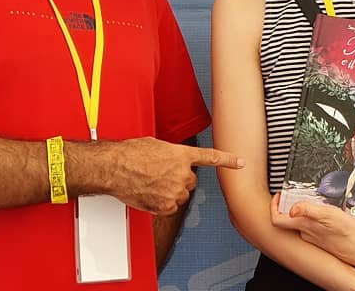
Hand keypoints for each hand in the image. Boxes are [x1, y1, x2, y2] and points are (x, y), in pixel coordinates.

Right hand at [108, 137, 242, 215]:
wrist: (114, 168)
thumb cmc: (130, 154)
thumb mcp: (156, 146)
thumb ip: (171, 155)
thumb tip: (172, 160)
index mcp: (182, 155)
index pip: (211, 158)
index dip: (228, 160)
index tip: (239, 162)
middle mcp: (182, 174)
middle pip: (190, 181)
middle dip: (179, 179)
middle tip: (160, 175)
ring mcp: (175, 191)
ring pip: (180, 195)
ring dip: (170, 191)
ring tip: (151, 183)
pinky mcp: (165, 206)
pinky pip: (170, 207)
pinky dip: (162, 203)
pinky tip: (149, 193)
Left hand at [270, 194, 354, 267]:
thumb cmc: (346, 233)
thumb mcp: (328, 215)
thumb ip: (308, 210)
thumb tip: (290, 208)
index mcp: (303, 226)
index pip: (277, 220)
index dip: (274, 206)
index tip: (279, 196)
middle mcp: (305, 233)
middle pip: (286, 220)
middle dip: (287, 205)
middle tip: (291, 194)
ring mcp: (312, 237)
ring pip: (299, 222)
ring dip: (301, 210)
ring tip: (308, 199)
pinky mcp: (321, 239)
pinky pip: (310, 226)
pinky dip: (312, 217)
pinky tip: (321, 212)